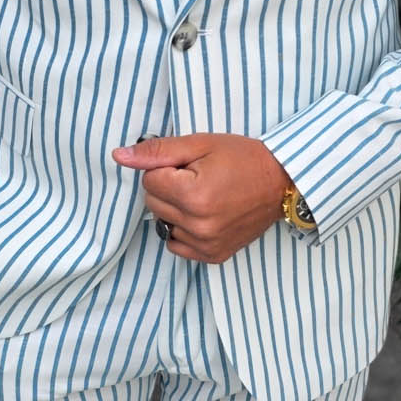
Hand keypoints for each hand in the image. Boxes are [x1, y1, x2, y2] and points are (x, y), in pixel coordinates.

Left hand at [111, 133, 290, 262]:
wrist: (282, 183)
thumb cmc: (243, 159)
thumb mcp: (200, 145)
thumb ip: (157, 151)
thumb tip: (119, 156)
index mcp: (193, 195)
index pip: (149, 180)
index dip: (166, 168)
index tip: (190, 165)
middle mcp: (198, 224)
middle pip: (153, 203)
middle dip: (168, 188)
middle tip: (197, 178)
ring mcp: (206, 244)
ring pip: (164, 224)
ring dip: (176, 209)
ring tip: (205, 196)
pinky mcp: (214, 255)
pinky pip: (177, 245)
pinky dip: (184, 230)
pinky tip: (204, 215)